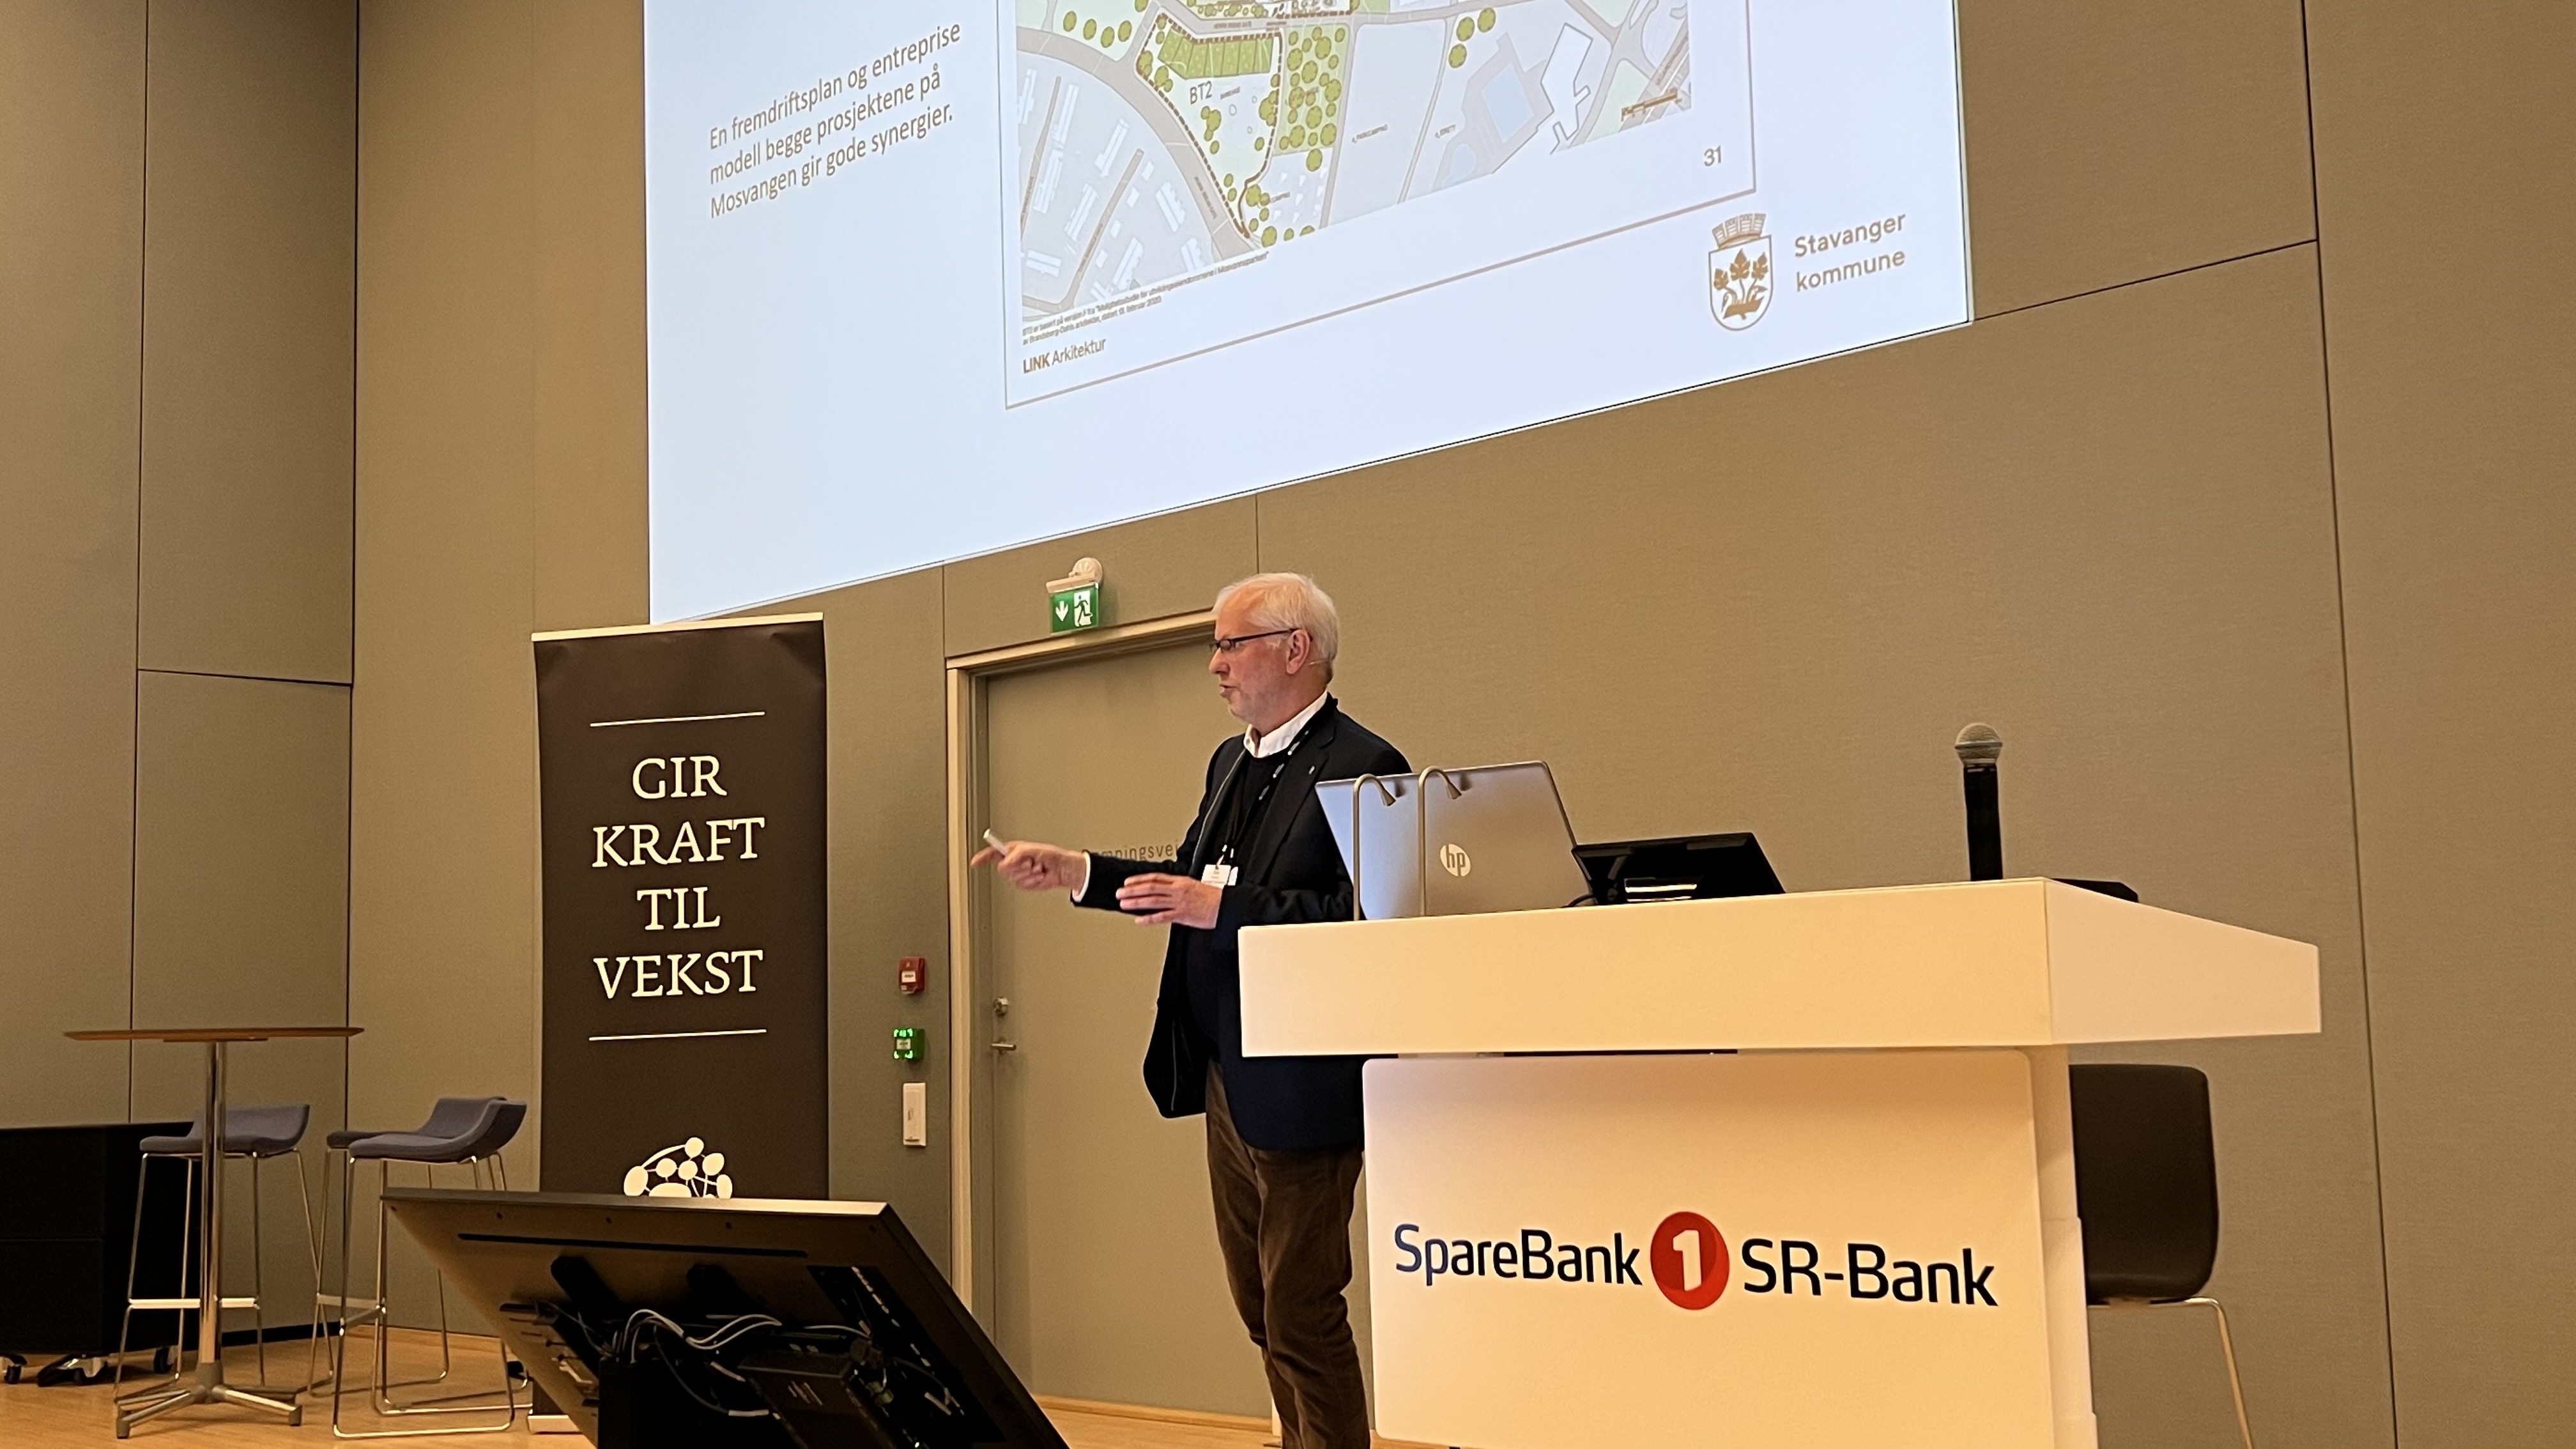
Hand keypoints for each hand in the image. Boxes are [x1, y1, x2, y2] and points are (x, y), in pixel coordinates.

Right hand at [970, 840, 1085, 892]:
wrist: (1062, 869)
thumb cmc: (1050, 855)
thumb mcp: (1032, 849)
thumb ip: (1016, 855)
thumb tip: (1003, 863)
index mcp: (1013, 850)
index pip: (993, 853)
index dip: (982, 858)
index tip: (975, 862)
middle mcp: (1014, 862)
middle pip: (1002, 868)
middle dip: (1018, 866)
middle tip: (1030, 862)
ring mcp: (1019, 874)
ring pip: (1012, 878)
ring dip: (1027, 874)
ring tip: (1037, 868)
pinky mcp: (1025, 884)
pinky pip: (1022, 885)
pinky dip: (1032, 881)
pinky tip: (1039, 876)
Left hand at [1114, 873, 1220, 928]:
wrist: (1226, 906)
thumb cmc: (1213, 897)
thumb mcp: (1194, 886)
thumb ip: (1179, 887)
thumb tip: (1166, 889)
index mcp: (1180, 882)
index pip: (1155, 878)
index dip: (1139, 879)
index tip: (1128, 882)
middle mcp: (1177, 890)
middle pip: (1150, 888)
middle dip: (1133, 890)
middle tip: (1120, 893)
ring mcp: (1179, 903)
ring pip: (1153, 900)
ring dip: (1137, 902)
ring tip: (1124, 904)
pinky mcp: (1182, 915)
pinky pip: (1162, 917)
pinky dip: (1149, 918)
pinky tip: (1139, 920)